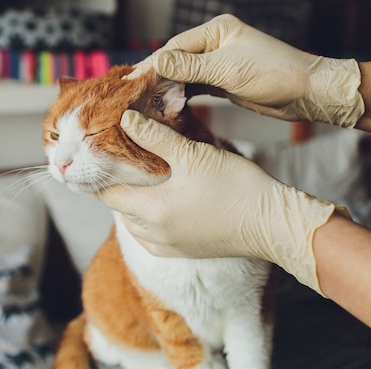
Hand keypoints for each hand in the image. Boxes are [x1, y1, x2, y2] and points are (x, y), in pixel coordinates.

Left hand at [98, 110, 339, 293]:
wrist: (272, 224)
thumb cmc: (236, 187)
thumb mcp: (193, 155)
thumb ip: (156, 137)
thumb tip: (126, 118)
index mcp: (152, 211)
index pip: (109, 194)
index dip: (100, 175)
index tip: (97, 158)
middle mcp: (155, 235)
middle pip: (120, 210)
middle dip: (116, 187)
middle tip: (119, 164)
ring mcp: (171, 247)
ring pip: (136, 226)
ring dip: (132, 205)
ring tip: (138, 181)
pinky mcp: (186, 252)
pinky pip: (153, 240)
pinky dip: (148, 223)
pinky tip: (158, 207)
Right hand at [128, 14, 363, 127]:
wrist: (307, 93)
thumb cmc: (274, 74)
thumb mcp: (228, 70)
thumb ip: (190, 66)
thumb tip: (156, 61)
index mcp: (217, 30)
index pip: (175, 47)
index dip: (152, 64)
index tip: (132, 80)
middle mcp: (216, 43)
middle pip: (177, 60)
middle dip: (157, 77)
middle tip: (134, 95)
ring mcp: (220, 62)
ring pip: (184, 75)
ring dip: (168, 88)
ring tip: (146, 103)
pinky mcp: (224, 81)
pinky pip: (196, 87)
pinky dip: (182, 96)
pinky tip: (169, 106)